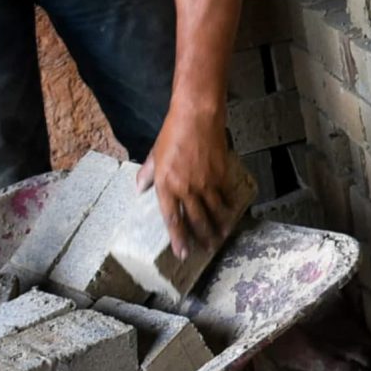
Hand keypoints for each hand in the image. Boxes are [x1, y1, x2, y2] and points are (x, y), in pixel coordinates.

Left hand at [139, 108, 245, 263]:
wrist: (197, 117)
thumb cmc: (172, 133)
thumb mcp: (154, 154)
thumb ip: (147, 174)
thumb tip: (139, 189)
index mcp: (166, 186)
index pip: (172, 219)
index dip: (179, 239)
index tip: (183, 253)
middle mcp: (186, 189)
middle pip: (196, 220)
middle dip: (202, 238)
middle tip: (207, 250)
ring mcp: (205, 183)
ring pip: (214, 212)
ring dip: (218, 227)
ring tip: (221, 237)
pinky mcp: (220, 174)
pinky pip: (226, 195)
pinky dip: (229, 206)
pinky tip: (231, 213)